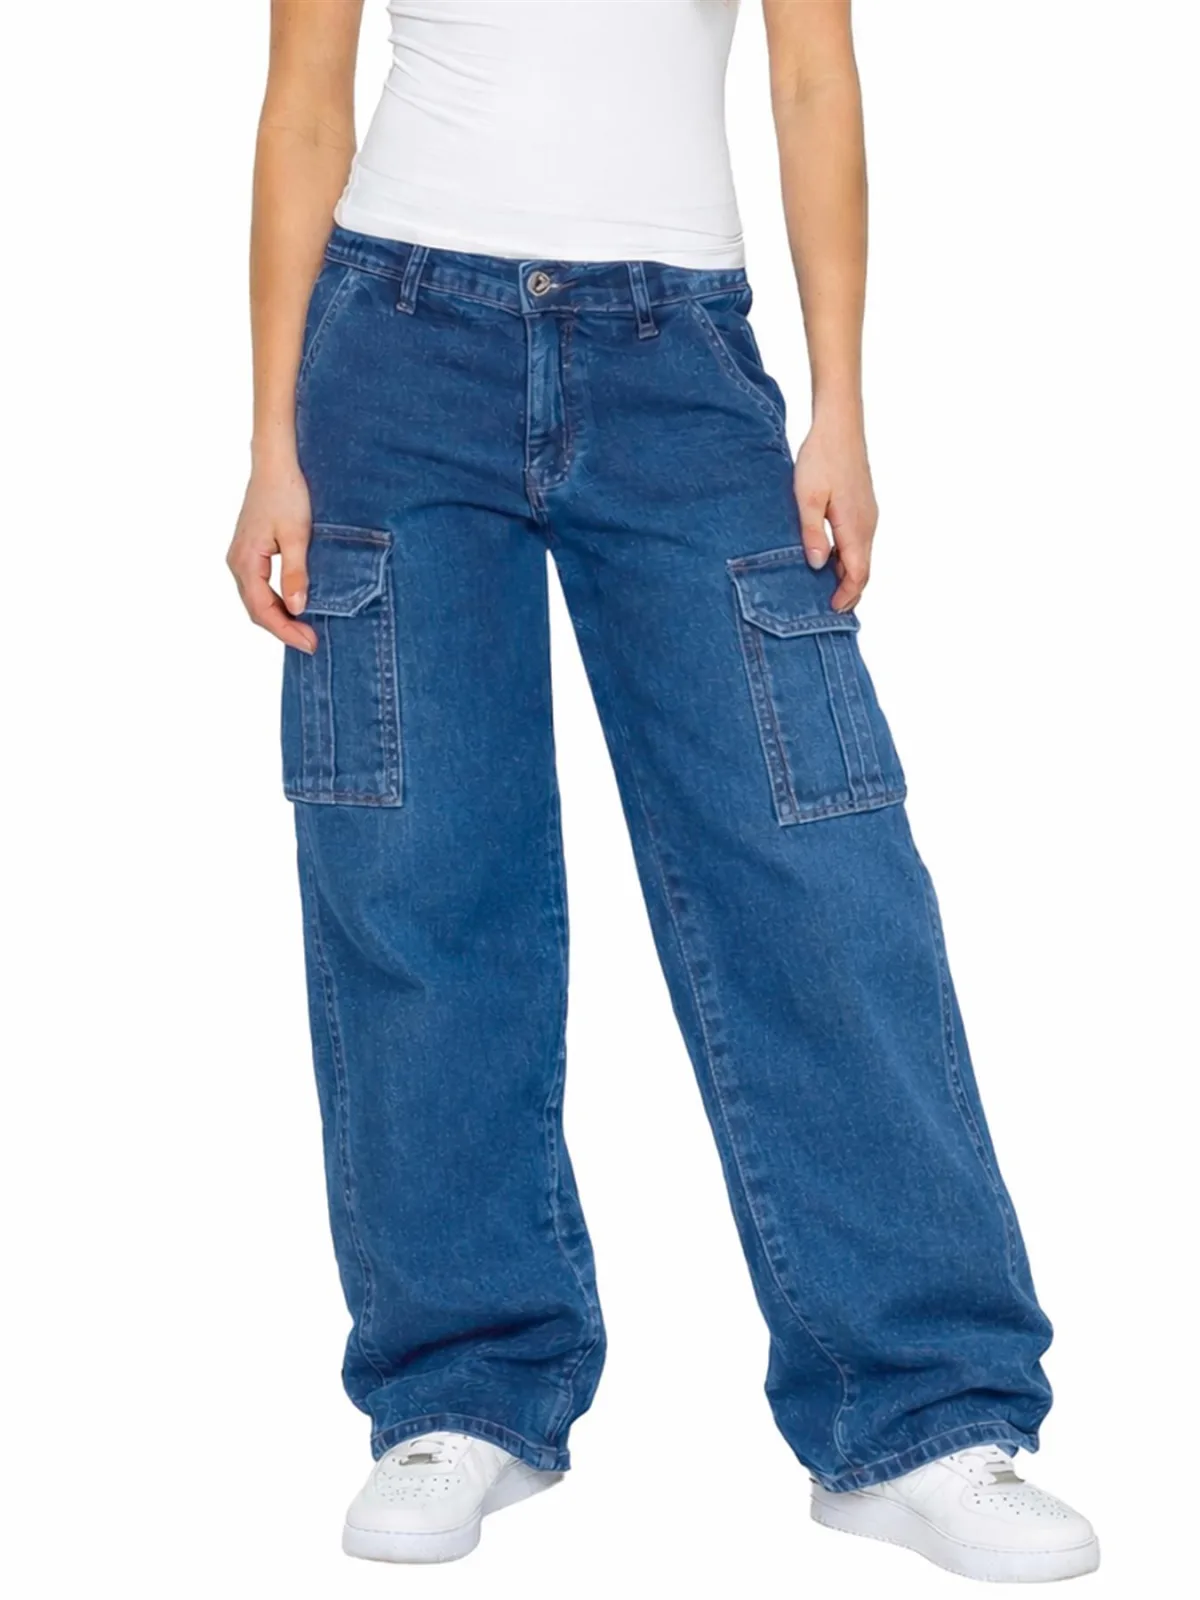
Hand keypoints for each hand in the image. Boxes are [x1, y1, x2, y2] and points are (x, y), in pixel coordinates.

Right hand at [227, 455, 316, 651]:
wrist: (275, 465)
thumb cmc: (287, 494)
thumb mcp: (297, 536)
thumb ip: (296, 574)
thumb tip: (297, 608)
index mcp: (245, 561)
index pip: (262, 610)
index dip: (285, 631)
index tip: (309, 644)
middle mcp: (237, 563)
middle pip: (256, 610)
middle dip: (283, 629)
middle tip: (312, 643)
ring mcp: (241, 558)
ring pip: (256, 600)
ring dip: (279, 618)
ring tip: (305, 630)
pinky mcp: (249, 553)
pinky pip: (259, 587)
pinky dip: (275, 602)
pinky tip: (294, 608)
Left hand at [794, 419, 878, 611]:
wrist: (839, 426)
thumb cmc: (821, 458)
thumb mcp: (806, 497)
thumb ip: (812, 533)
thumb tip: (816, 565)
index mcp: (855, 526)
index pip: (857, 573)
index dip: (846, 595)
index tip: (832, 611)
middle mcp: (868, 524)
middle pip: (863, 569)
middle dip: (850, 592)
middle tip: (831, 611)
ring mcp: (868, 515)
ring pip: (862, 556)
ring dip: (848, 576)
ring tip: (828, 591)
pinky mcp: (863, 507)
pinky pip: (860, 542)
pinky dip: (849, 559)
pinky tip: (830, 560)